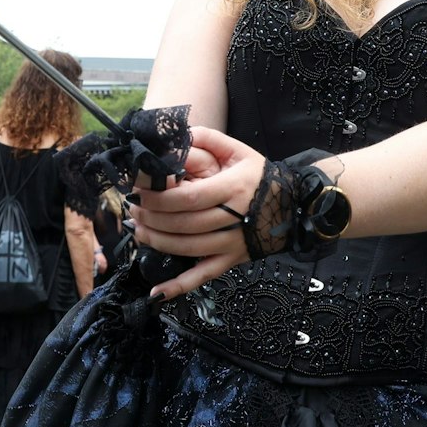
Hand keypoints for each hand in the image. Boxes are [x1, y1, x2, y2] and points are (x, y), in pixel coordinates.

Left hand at [130, 126, 265, 300]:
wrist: (294, 206)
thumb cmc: (260, 177)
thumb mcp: (239, 150)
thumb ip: (208, 138)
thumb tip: (178, 134)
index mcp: (233, 188)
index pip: (189, 198)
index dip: (159, 198)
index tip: (140, 192)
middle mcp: (233, 218)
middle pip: (184, 223)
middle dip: (152, 218)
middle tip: (133, 210)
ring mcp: (232, 243)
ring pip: (188, 248)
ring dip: (157, 242)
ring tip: (138, 231)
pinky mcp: (231, 260)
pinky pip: (203, 276)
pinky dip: (180, 286)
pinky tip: (158, 292)